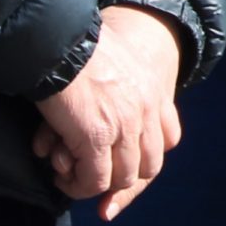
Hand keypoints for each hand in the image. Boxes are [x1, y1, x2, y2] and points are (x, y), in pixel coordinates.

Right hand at [32, 5, 184, 218]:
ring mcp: (124, 126)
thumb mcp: (117, 64)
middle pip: (148, 166)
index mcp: (154, 91)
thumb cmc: (77, 48)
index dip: (147, 161)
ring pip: (121, 178)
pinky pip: (94, 180)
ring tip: (71, 177)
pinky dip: (78, 186)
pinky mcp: (95, 137)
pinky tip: (61, 177)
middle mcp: (146, 110)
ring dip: (95, 184)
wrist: (58, 40)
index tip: (126, 175)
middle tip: (93, 181)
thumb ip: (123, 89)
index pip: (167, 140)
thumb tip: (108, 111)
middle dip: (122, 182)